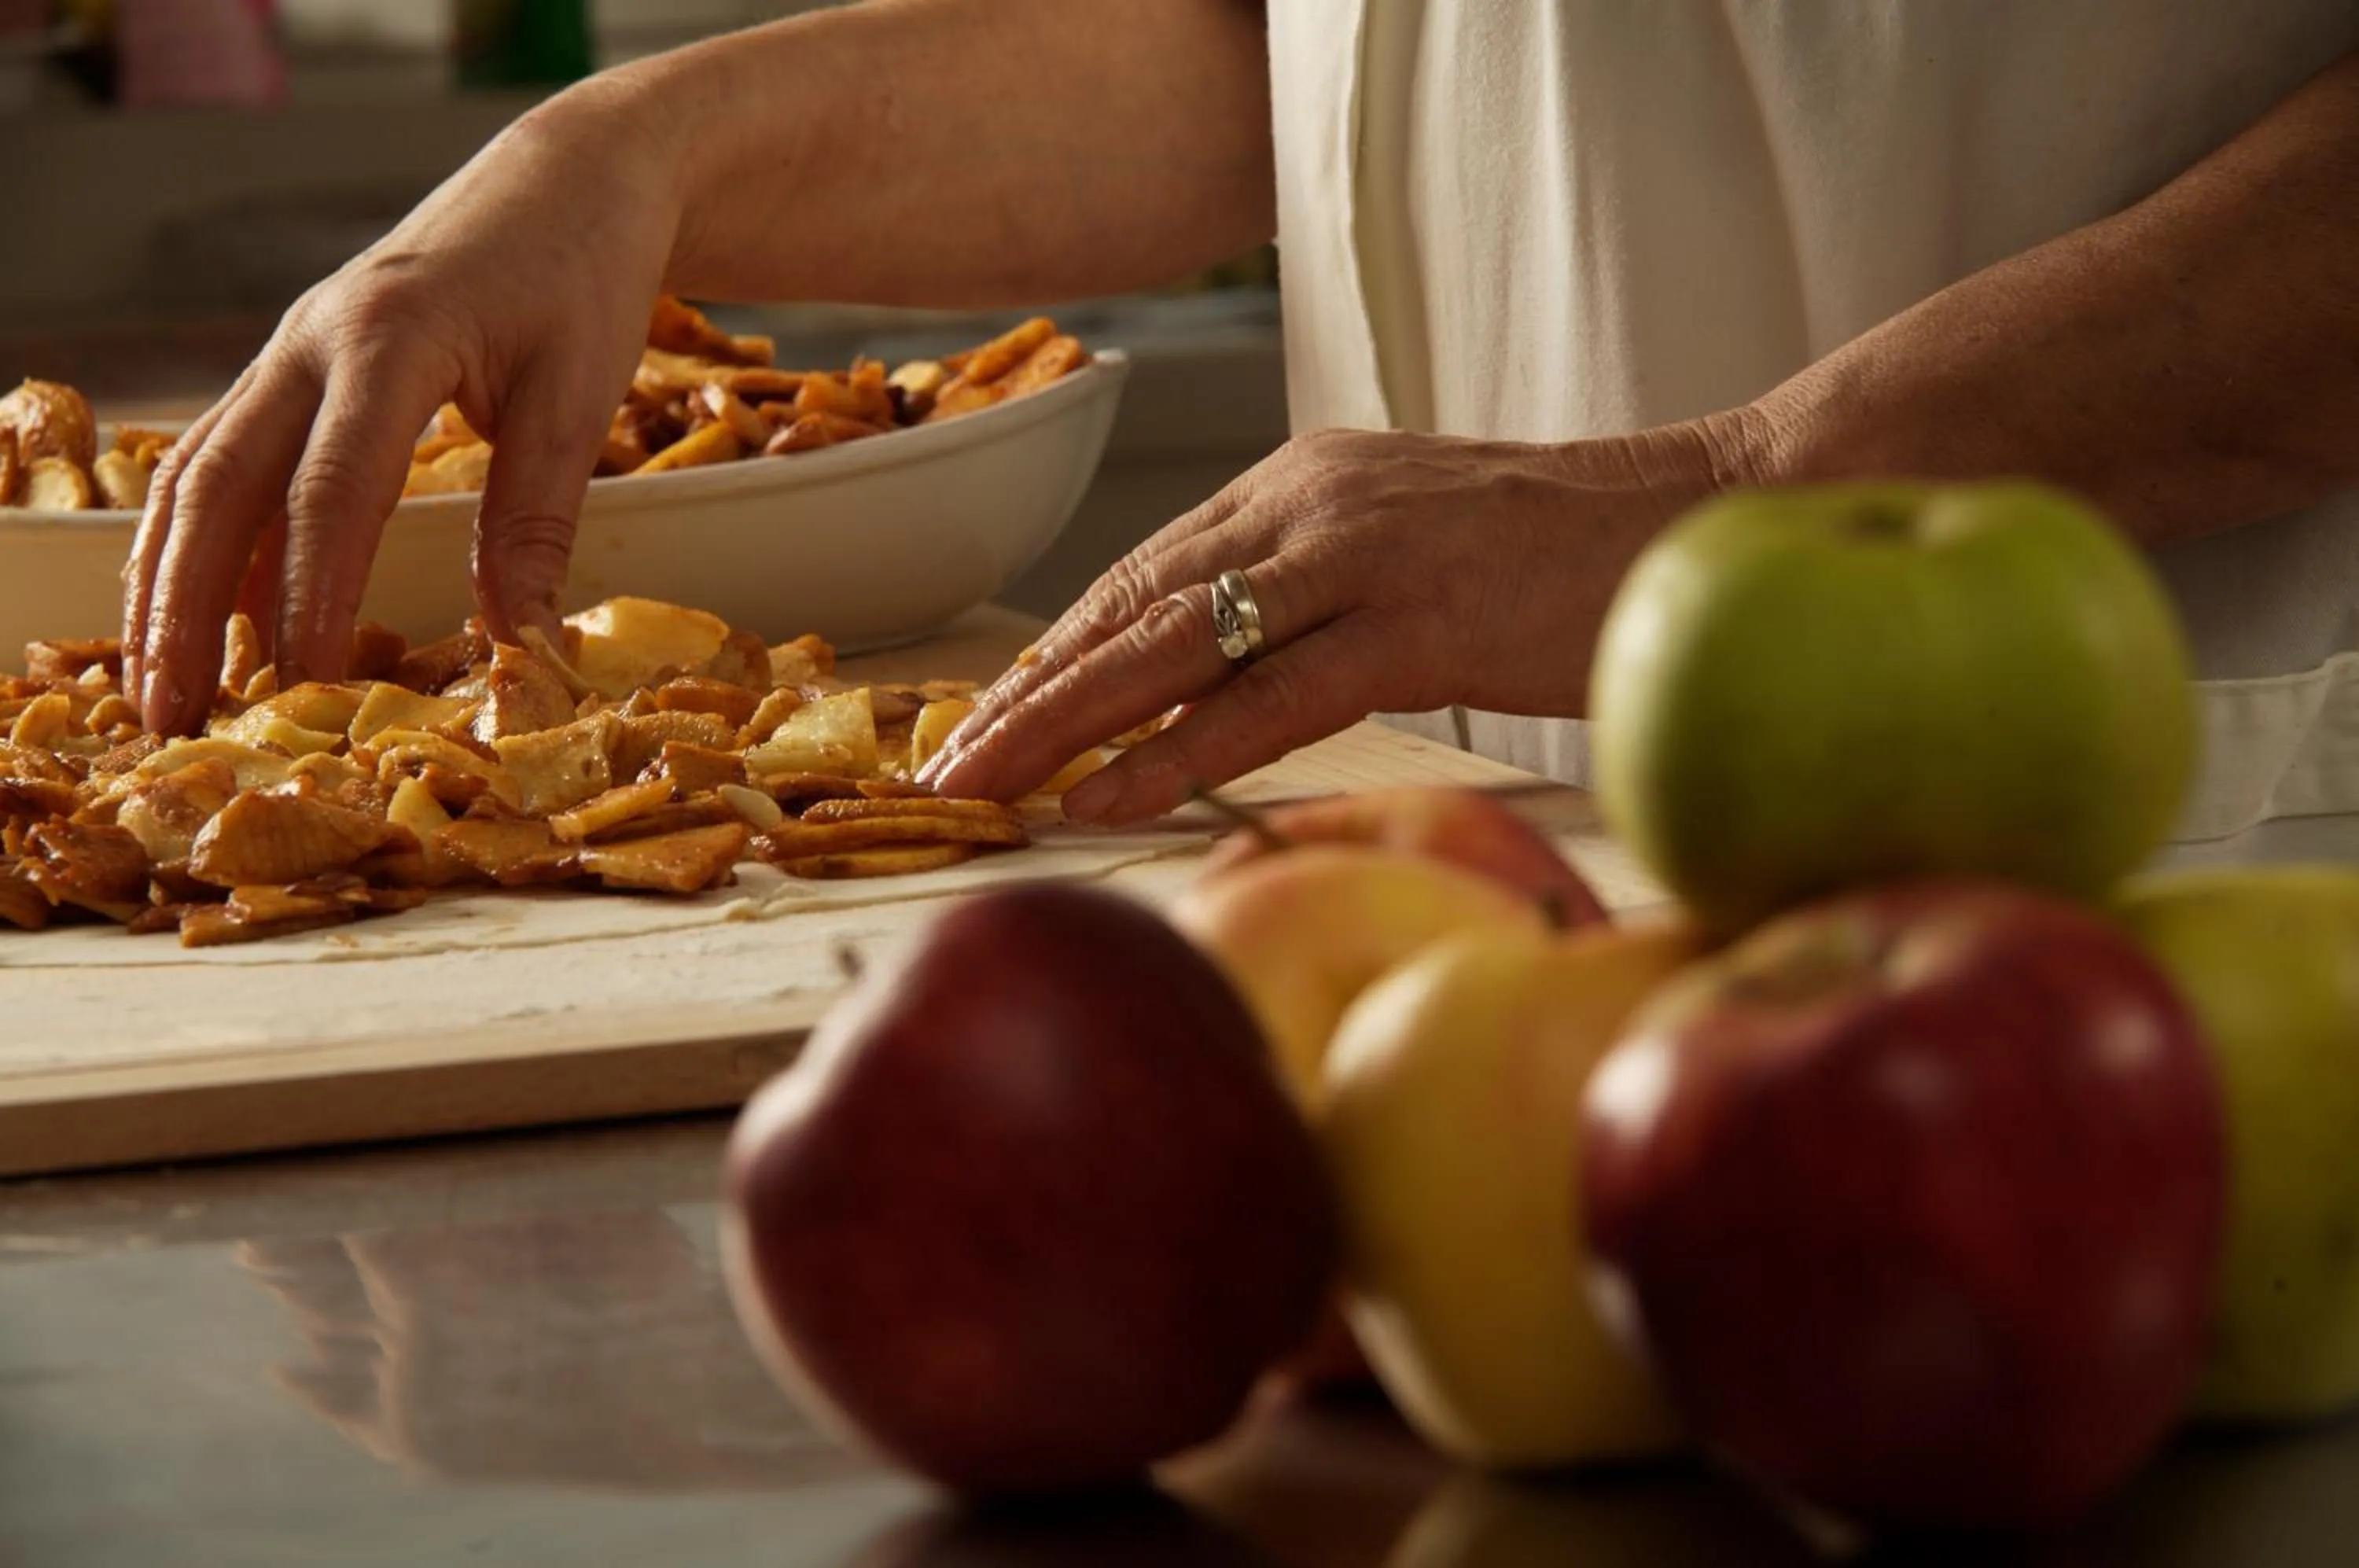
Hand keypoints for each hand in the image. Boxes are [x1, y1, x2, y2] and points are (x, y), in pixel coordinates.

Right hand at [123, 80, 687, 733]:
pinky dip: (198, 541)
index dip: (311, 598)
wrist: (571, 178)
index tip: (305, 689)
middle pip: (224, 488)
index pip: (331, 493)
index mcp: (388, 341)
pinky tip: (190, 614)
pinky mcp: (295, 369)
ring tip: (156, 688)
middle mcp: (311, 343)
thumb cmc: (582, 276)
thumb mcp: (578, 396)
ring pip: (201, 476)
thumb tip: (521, 648)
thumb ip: (537, 522)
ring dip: (168, 584)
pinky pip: (223, 460)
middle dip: (188, 608)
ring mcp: (291, 353)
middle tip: (173, 716)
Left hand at [919, 420, 1749, 822]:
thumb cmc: (1563, 557)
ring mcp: (1360, 555)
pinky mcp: (1417, 619)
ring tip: (979, 788)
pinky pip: (1265, 700)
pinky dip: (1172, 752)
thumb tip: (1228, 679)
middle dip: (1023, 693)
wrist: (1704, 516)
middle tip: (939, 763)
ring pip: (1170, 647)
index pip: (1144, 575)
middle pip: (1129, 607)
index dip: (1053, 652)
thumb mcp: (1410, 553)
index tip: (982, 716)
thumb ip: (1315, 594)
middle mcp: (1310, 502)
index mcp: (1302, 483)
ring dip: (1061, 726)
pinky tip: (1103, 798)